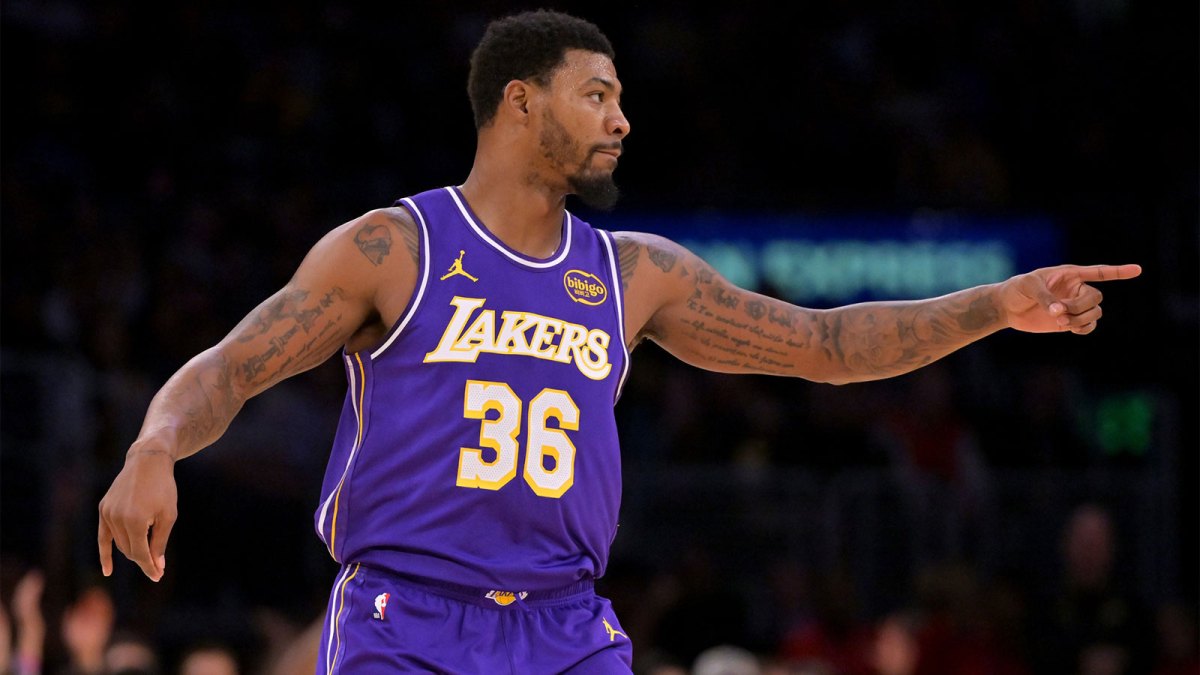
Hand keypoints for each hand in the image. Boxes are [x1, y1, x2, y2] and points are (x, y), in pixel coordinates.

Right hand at [98, 447, 177, 580]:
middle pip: (129, 550)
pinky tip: (108, 571)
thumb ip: (160, 542)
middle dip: (143, 560)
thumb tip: (157, 566)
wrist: (147, 462)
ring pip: (119, 543)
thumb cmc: (163, 488)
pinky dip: (105, 552)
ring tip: (149, 550)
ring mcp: (107, 513)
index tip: (158, 576)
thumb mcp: (168, 516)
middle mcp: (117, 519)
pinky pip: (103, 536)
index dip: (149, 567)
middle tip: (157, 568)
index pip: (140, 554)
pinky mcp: (103, 509)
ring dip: (132, 550)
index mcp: (135, 521)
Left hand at [998, 264, 1140, 333]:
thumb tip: (1059, 313)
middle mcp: (1076, 289)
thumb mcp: (1029, 286)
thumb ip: (1046, 297)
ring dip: (1081, 319)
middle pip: (1096, 298)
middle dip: (1080, 307)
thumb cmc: (1017, 289)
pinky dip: (1084, 329)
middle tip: (1059, 312)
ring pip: (1095, 313)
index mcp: (1070, 274)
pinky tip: (1071, 329)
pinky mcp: (1069, 321)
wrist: (1007, 307)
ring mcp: (1074, 306)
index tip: (1138, 270)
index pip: (1099, 272)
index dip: (1118, 271)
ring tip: (1060, 321)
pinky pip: (1088, 326)